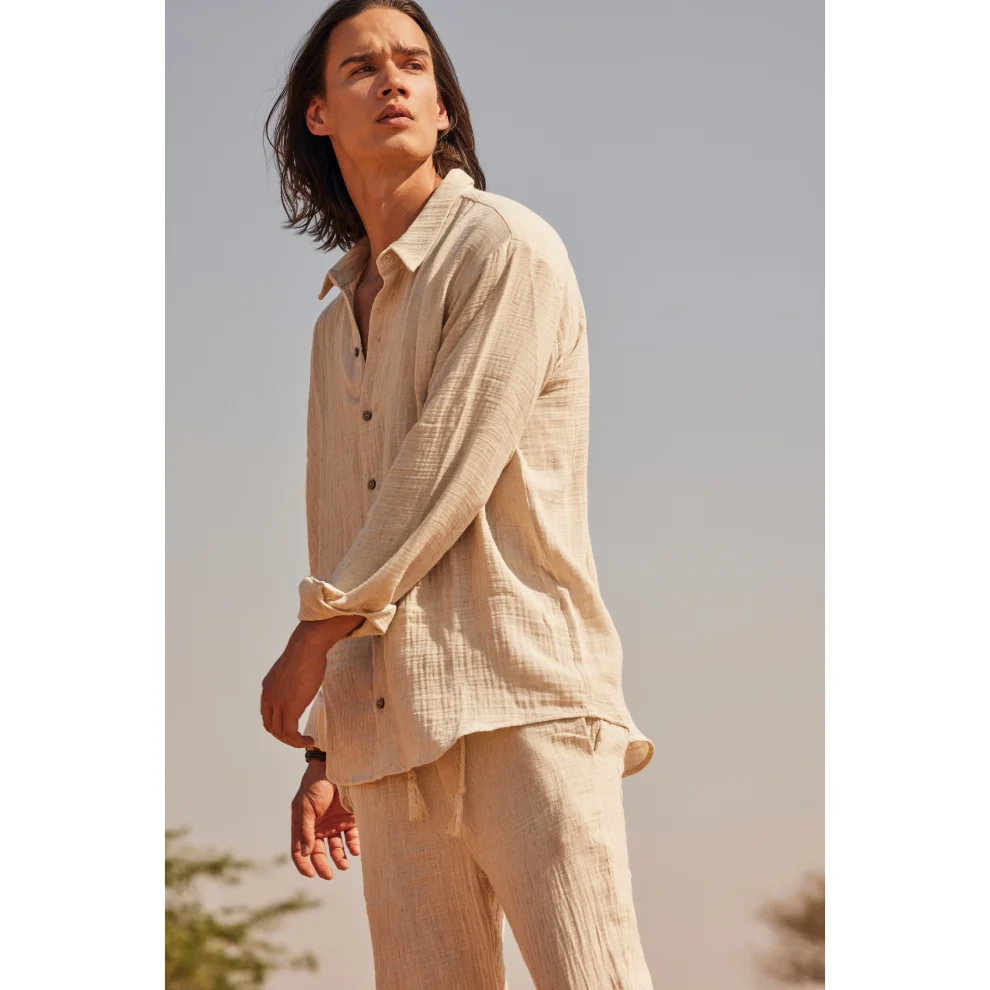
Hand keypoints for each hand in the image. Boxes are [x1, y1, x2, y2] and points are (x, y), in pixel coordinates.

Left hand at [261, 618, 351, 747]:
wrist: (307, 647)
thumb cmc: (305, 653)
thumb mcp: (291, 670)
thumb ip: (290, 681)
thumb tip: (300, 684)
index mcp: (268, 688)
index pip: (267, 715)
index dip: (277, 726)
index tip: (291, 728)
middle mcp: (269, 697)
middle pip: (271, 727)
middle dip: (285, 736)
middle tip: (299, 738)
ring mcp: (278, 703)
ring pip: (280, 733)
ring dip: (293, 741)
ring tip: (305, 741)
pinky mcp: (291, 707)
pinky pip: (291, 733)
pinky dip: (298, 741)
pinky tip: (309, 740)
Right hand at [291, 760, 360, 879]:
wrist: (336, 767)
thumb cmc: (315, 785)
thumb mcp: (306, 807)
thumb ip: (306, 830)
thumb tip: (306, 853)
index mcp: (303, 825)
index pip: (300, 850)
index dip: (303, 864)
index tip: (311, 874)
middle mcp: (318, 828)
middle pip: (319, 853)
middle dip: (323, 866)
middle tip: (329, 875)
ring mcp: (334, 824)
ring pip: (336, 848)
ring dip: (340, 858)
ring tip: (344, 865)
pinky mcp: (349, 819)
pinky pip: (351, 837)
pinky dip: (353, 846)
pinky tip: (355, 851)